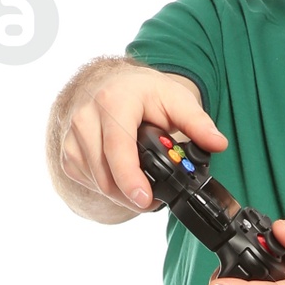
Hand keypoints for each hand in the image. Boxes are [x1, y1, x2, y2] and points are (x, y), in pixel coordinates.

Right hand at [55, 66, 225, 212]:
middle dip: (130, 195)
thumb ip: (197, 122)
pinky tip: (119, 178)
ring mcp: (72, 134)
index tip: (145, 199)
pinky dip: (104, 187)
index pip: (118, 147)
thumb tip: (218, 143)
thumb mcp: (175, 99)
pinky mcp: (67, 150)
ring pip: (95, 181)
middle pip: (105, 173)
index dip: (130, 178)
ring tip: (140, 188)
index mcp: (114, 101)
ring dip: (119, 194)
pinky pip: (85, 180)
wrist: (111, 83)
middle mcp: (86, 116)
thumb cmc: (143, 92)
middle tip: (152, 201)